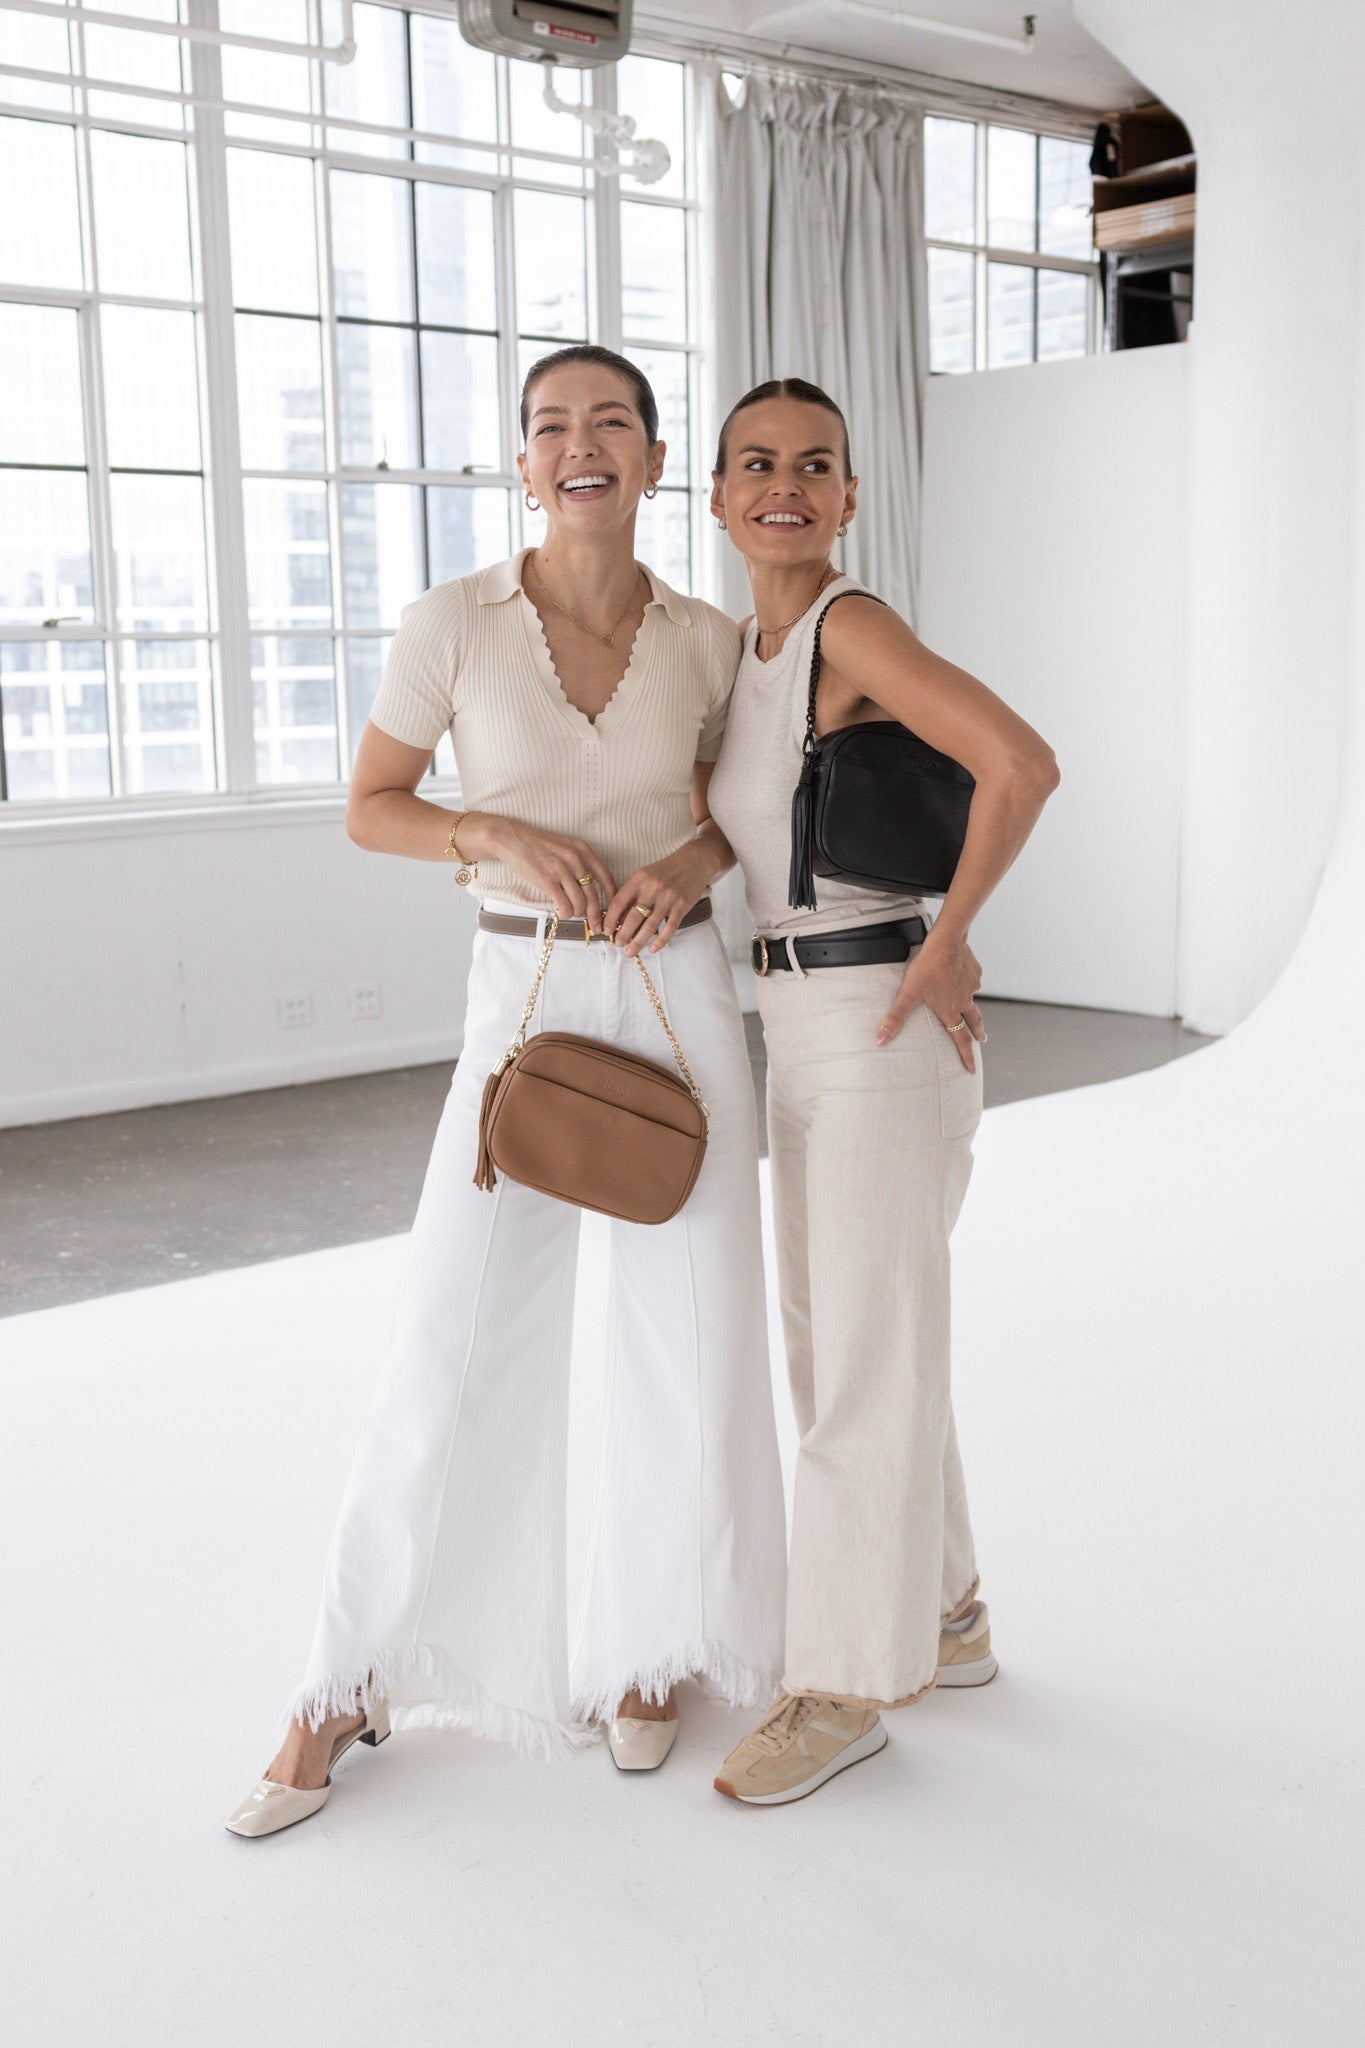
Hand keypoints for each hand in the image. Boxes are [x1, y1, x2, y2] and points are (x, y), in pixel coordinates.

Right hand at [470, 815, 615, 928]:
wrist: (512, 839)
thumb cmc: (537, 845)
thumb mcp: (564, 846)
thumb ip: (579, 862)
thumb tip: (589, 887)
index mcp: (583, 850)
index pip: (606, 877)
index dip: (612, 897)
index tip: (613, 909)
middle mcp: (575, 859)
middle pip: (594, 895)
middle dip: (597, 915)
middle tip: (597, 927)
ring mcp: (561, 870)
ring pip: (580, 903)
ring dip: (577, 913)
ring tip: (571, 913)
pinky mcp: (547, 881)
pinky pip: (564, 905)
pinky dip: (566, 913)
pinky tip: (563, 913)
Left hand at [606, 838, 720, 955]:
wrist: (694, 862)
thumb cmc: (665, 871)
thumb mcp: (645, 876)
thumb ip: (632, 895)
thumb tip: (619, 919)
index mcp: (639, 879)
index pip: (619, 901)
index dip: (610, 918)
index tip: (606, 931)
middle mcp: (652, 888)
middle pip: (634, 916)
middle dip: (623, 934)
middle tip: (618, 945)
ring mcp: (668, 897)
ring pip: (650, 925)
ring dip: (638, 941)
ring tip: (630, 952)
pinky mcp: (681, 906)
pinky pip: (669, 928)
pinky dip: (660, 941)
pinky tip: (652, 948)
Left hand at [875, 928, 985, 1069]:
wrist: (947, 942)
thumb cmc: (926, 968)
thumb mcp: (907, 994)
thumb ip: (894, 1018)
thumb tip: (880, 1041)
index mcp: (950, 1010)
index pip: (960, 1039)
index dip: (966, 1056)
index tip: (971, 1069)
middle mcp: (964, 1000)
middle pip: (974, 1021)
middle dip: (978, 1032)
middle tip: (982, 1040)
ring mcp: (972, 985)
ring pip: (972, 998)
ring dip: (971, 1003)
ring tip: (967, 1002)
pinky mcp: (974, 970)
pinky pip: (972, 979)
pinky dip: (968, 981)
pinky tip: (961, 974)